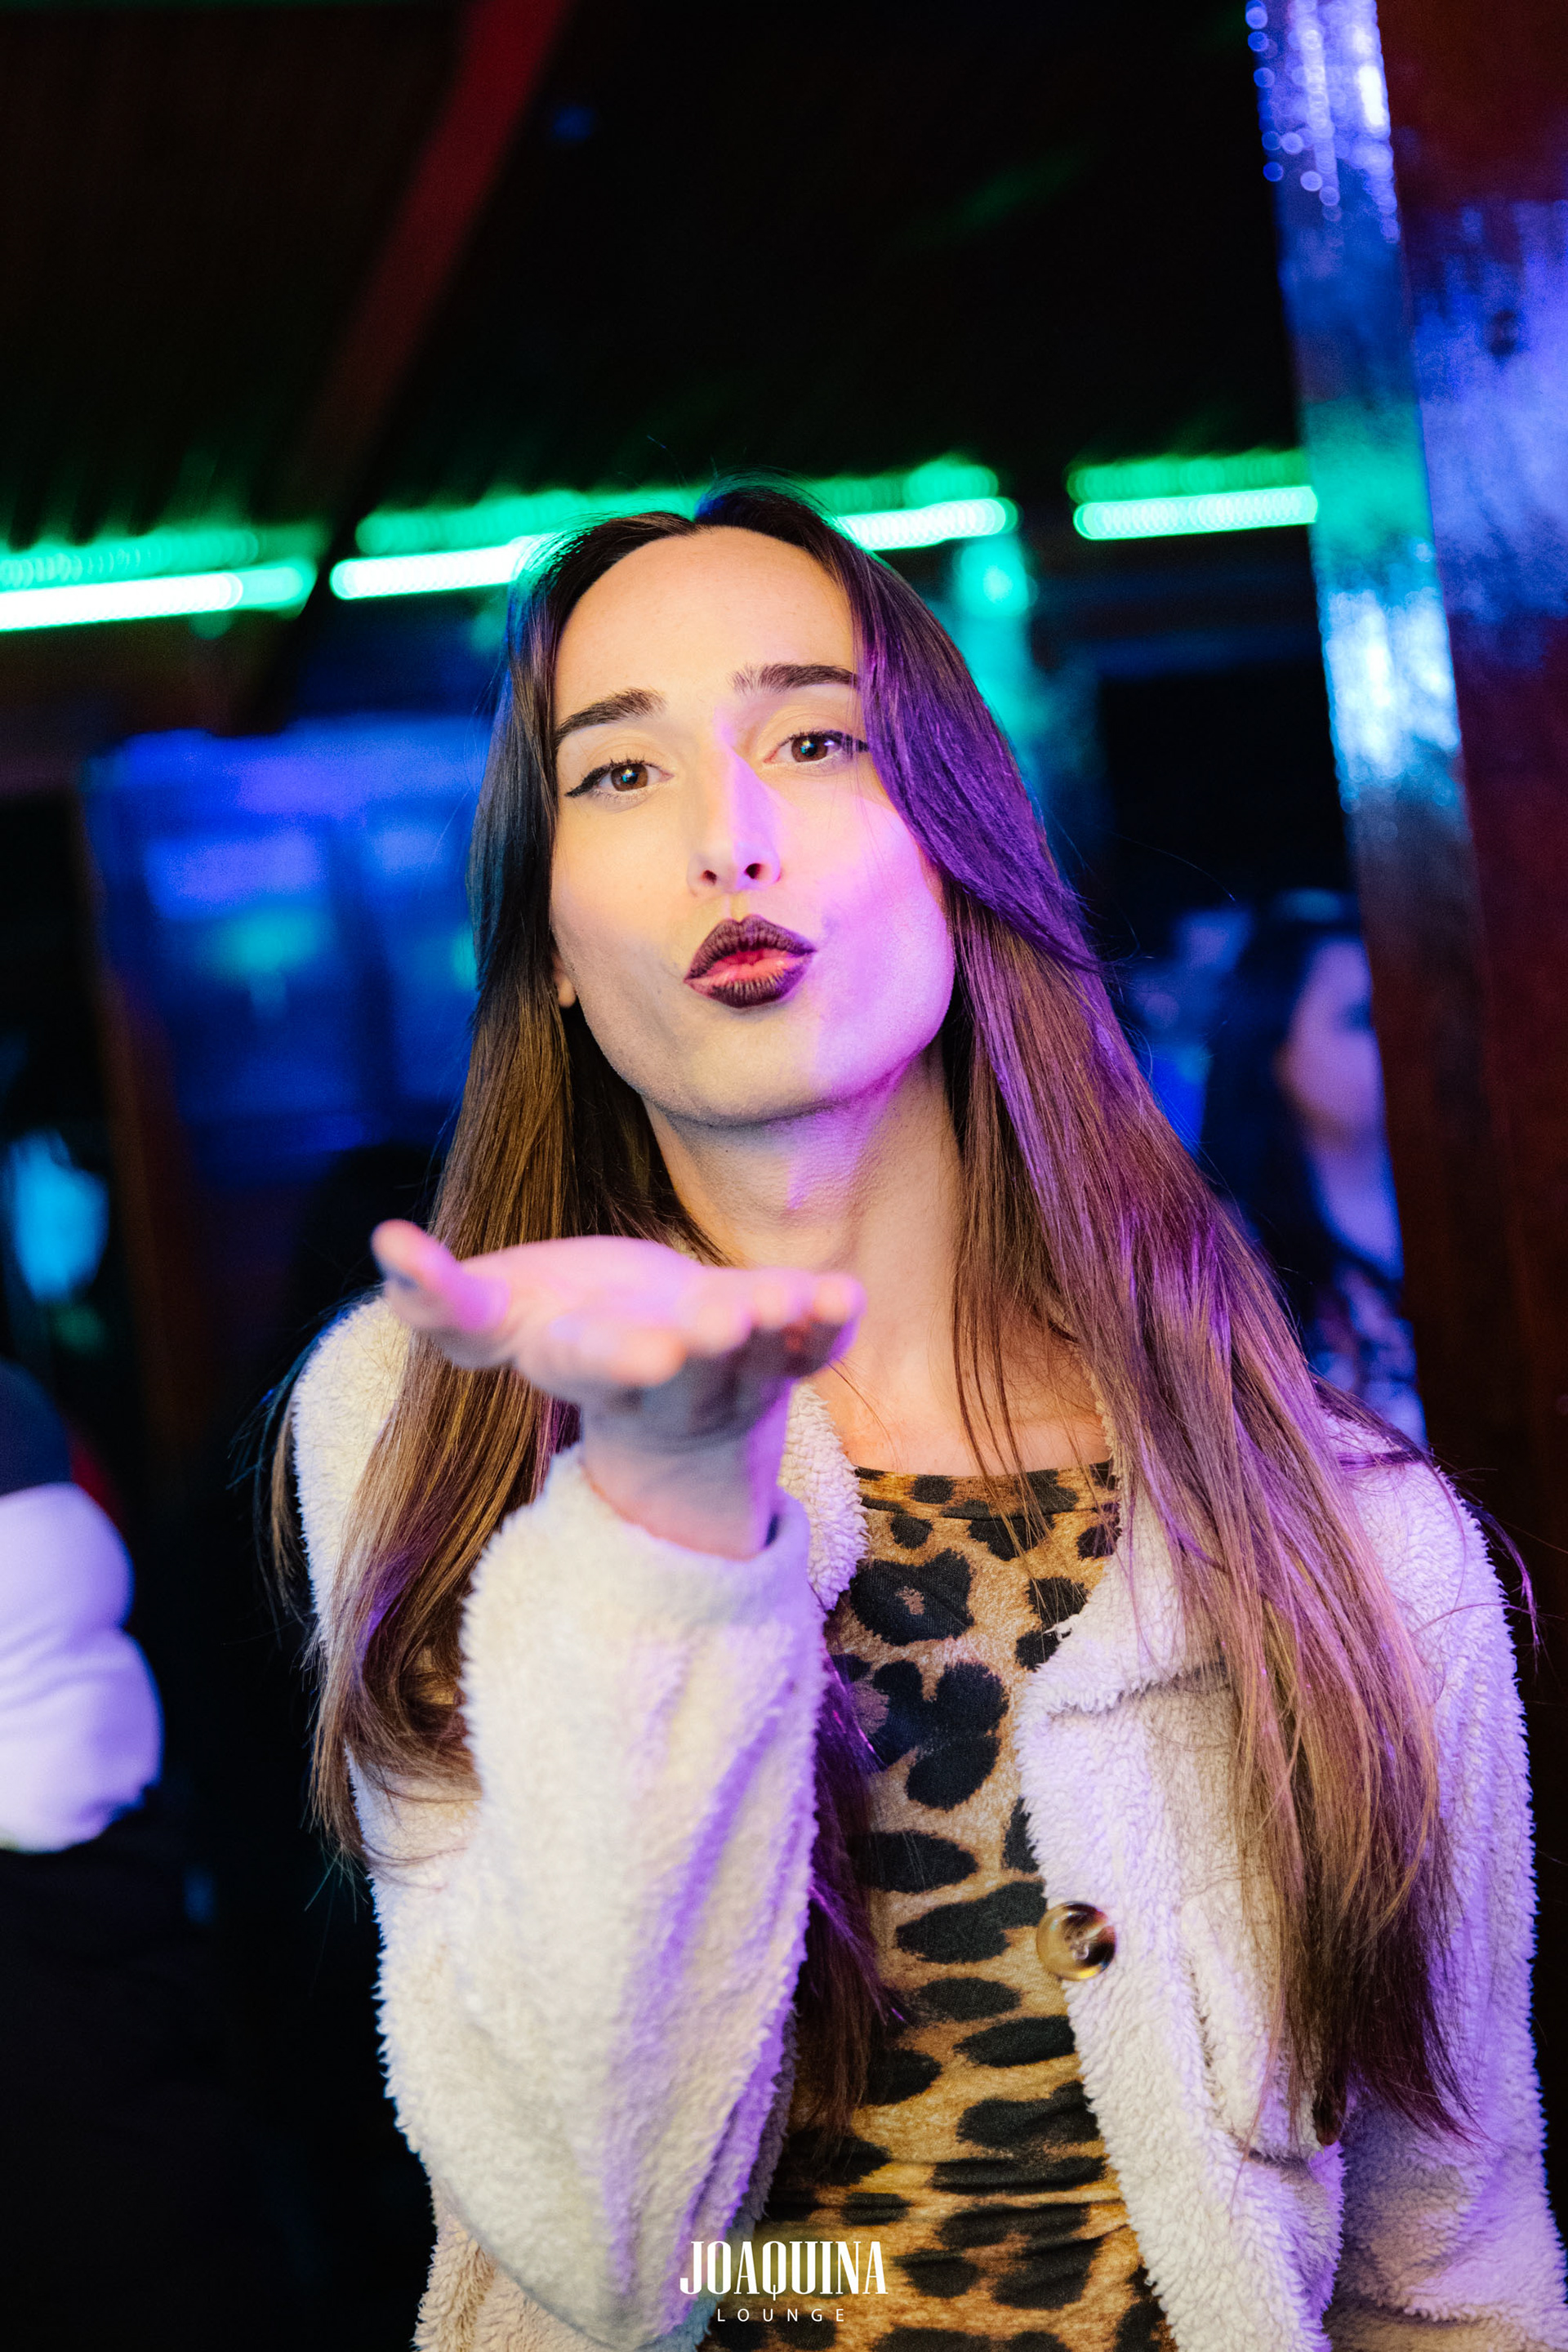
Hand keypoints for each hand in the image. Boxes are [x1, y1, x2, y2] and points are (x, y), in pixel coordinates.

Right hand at [369, 1223, 862, 1557]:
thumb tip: (387, 1243)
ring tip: (787, 1299)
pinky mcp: (780, 1353)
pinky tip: (842, 1297)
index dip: (612, 1357)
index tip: (642, 1349)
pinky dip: (828, 1328)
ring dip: (771, 1328)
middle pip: (681, 1375)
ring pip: (754, 1359)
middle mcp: (660, 1377)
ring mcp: (727, 1369)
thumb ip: (436, 1297)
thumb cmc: (554, 1322)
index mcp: (581, 1362)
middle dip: (697, 1353)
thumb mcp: (486, 1319)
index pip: (589, 1365)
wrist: (649, 1360)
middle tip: (712, 1330)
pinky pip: (812, 1350)